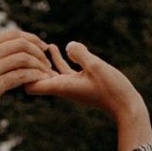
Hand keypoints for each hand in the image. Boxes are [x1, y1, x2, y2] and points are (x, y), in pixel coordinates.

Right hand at [0, 30, 52, 150]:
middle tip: (48, 61)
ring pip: (23, 58)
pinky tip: (39, 82)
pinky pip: (20, 76)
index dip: (32, 39)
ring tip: (46, 74)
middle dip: (39, 51)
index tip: (42, 47)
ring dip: (39, 65)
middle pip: (21, 43)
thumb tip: (3, 59)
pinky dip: (33, 77)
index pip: (13, 34)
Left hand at [26, 41, 145, 123]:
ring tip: (45, 44)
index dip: (26, 74)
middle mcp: (64, 88)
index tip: (27, 61)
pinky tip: (61, 48)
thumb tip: (69, 46)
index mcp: (62, 86)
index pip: (32, 87)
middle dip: (33, 66)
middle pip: (37, 81)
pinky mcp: (80, 83)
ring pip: (51, 73)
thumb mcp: (96, 66)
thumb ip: (81, 53)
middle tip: (29, 49)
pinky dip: (59, 61)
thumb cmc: (112, 88)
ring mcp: (71, 86)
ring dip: (46, 60)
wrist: (125, 106)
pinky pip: (64, 71)